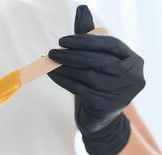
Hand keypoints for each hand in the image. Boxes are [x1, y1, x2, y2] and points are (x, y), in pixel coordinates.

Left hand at [48, 5, 145, 154]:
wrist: (99, 115)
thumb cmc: (98, 82)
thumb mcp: (95, 60)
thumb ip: (89, 37)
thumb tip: (82, 8)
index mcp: (133, 60)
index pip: (111, 45)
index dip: (86, 41)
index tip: (63, 40)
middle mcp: (133, 76)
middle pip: (99, 60)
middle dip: (72, 55)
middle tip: (52, 52)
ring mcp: (123, 93)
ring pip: (89, 75)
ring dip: (65, 68)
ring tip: (50, 63)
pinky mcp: (108, 106)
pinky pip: (81, 90)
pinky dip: (64, 81)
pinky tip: (52, 75)